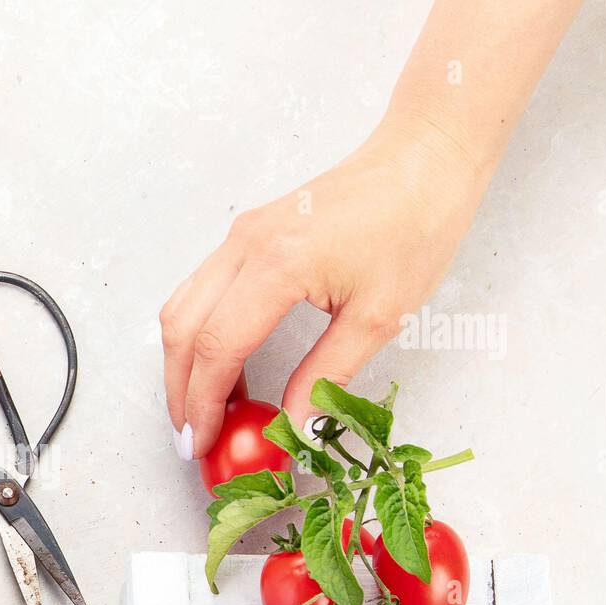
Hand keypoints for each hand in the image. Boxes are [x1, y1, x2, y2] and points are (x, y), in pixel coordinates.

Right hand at [161, 118, 484, 458]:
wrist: (425, 159)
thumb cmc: (415, 226)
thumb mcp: (379, 317)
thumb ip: (326, 376)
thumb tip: (295, 427)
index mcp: (277, 265)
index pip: (216, 348)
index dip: (203, 404)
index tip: (204, 444)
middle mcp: (246, 245)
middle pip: (182, 330)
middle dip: (180, 390)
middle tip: (195, 437)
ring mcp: (241, 235)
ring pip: (182, 308)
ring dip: (184, 363)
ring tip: (206, 408)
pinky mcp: (248, 234)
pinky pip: (201, 291)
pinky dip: (200, 334)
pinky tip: (225, 367)